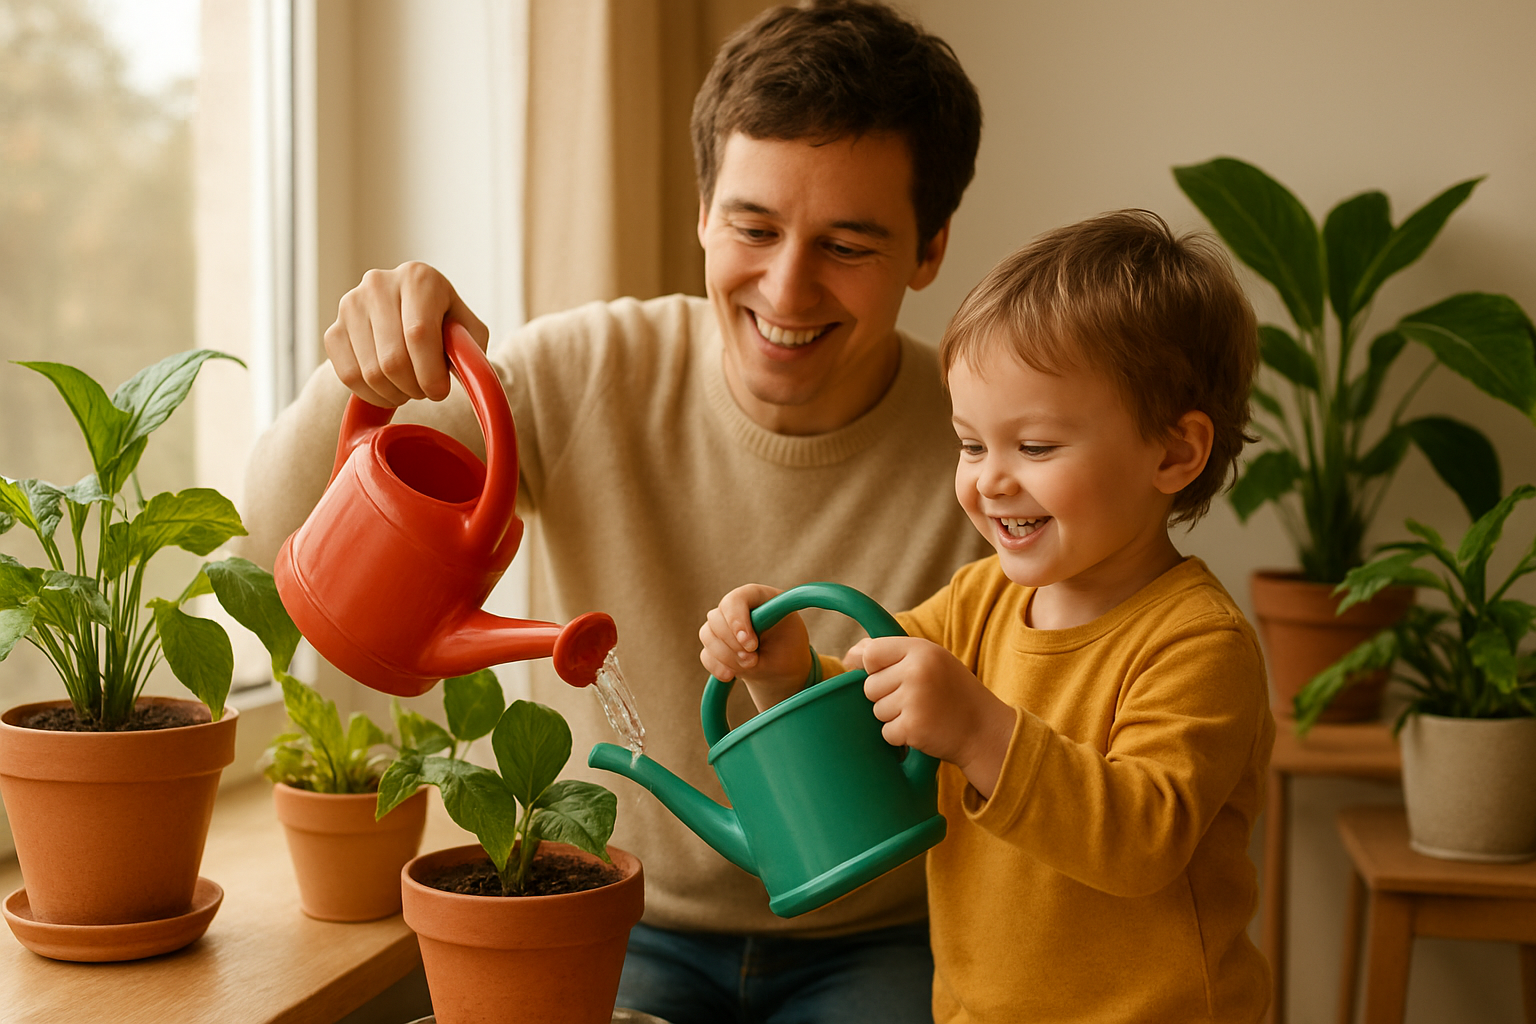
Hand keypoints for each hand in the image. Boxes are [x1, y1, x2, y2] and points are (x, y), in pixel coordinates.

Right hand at [324, 261, 489, 406]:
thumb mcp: (468, 331)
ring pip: (370, 373)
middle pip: (393, 359)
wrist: (409, 316)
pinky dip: (373, 395)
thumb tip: (460, 369)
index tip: (440, 392)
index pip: (419, 334)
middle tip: (427, 391)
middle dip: (415, 387)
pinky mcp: (333, 330)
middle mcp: (379, 284)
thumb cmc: (445, 326)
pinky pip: (349, 377)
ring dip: (396, 394)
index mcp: (418, 278)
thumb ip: (470, 348)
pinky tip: (389, 390)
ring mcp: (351, 306)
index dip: (431, 373)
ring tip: (411, 388)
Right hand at [699, 584, 810, 710]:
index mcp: (758, 597)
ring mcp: (722, 624)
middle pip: (716, 618)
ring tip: (749, 667)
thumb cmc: (789, 649)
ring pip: (707, 635)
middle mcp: (736, 606)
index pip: (737, 599)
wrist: (782, 667)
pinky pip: (706, 654)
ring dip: (725, 656)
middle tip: (753, 661)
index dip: (738, 621)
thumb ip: (768, 642)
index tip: (751, 645)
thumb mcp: (788, 643)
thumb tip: (743, 649)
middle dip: (733, 645)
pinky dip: (717, 666)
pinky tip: (730, 675)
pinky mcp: (714, 644)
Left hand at [859, 637, 1014, 797]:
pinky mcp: (913, 727)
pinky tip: (922, 730)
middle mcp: (917, 671)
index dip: (869, 667)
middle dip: (884, 697)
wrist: (985, 730)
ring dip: (893, 717)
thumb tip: (851, 655)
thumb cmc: (953, 693)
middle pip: (869, 686)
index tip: (879, 676)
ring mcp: (914, 700)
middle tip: (914, 700)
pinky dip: (900, 736)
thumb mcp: (932, 661)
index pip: (870, 653)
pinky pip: (886, 732)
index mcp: (921, 650)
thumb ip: (894, 654)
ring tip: (921, 714)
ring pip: (876, 710)